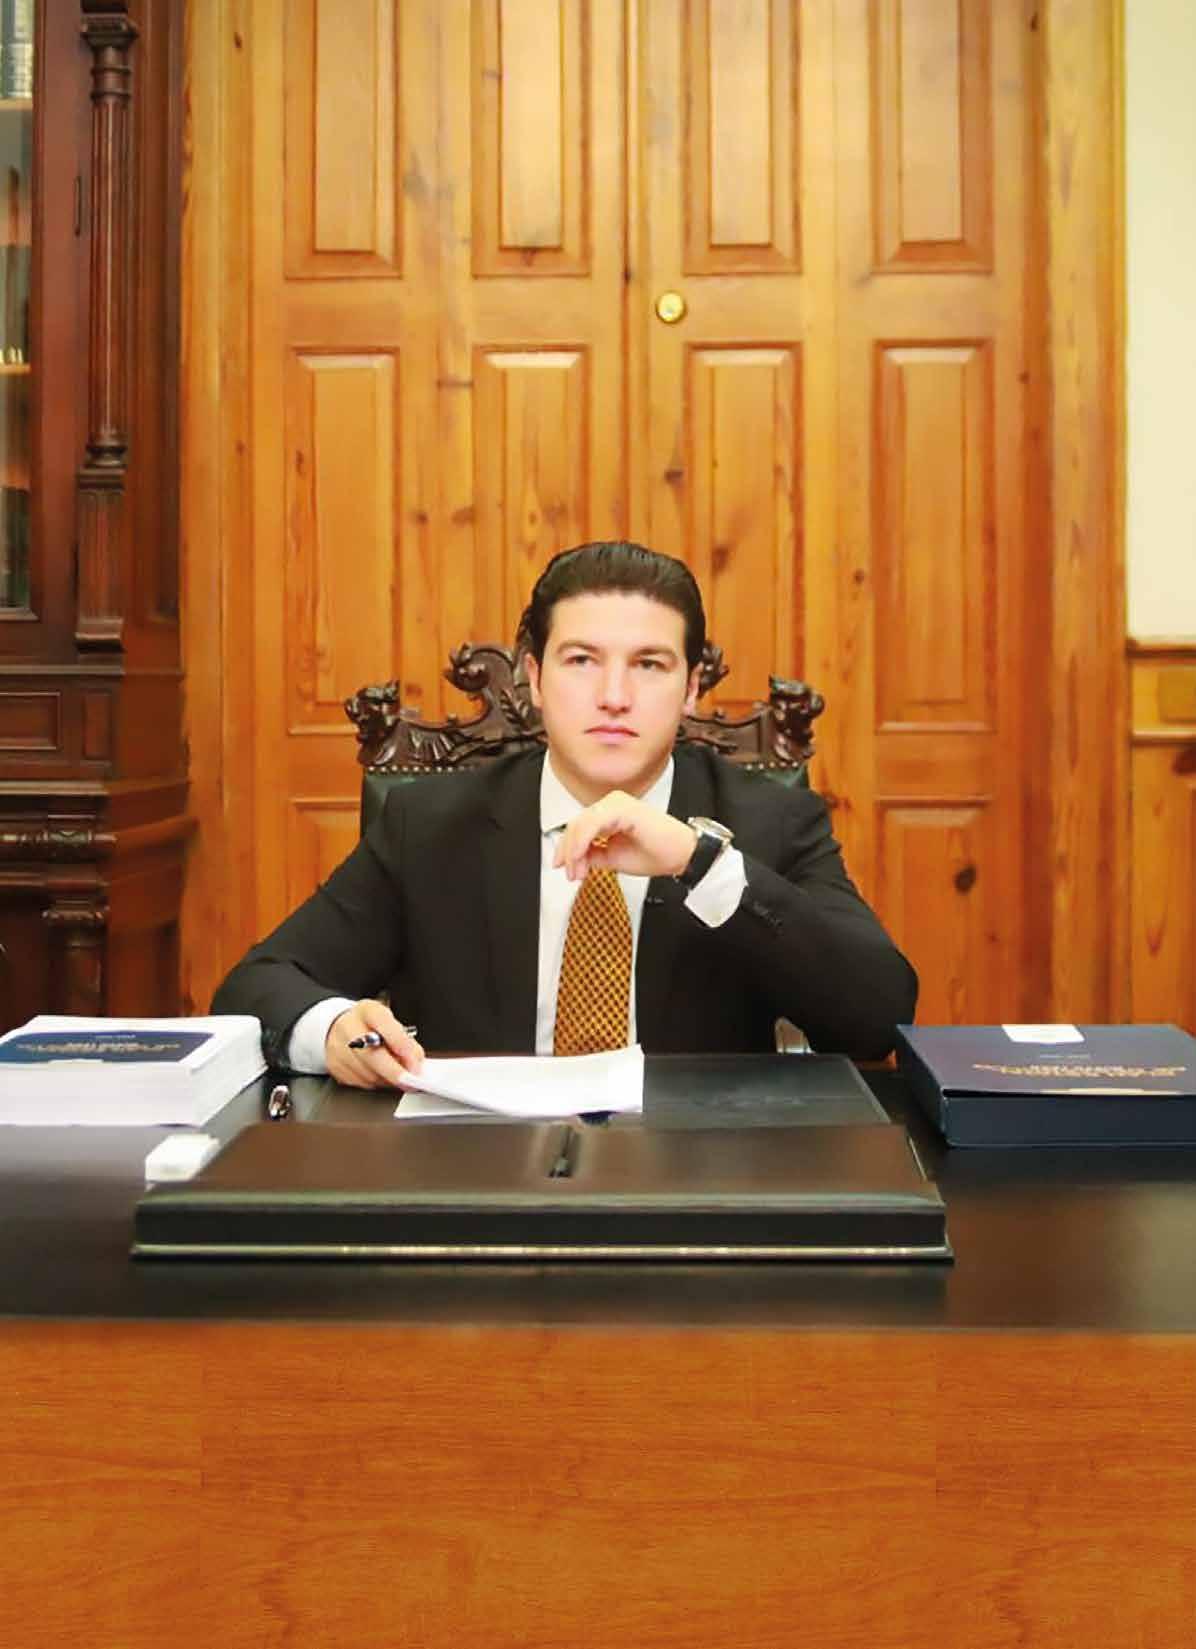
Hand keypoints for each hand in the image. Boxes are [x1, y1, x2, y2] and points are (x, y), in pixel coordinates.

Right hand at [325, 999, 424, 1088]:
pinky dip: (375, 1083)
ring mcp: (338, 1048)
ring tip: (396, 1075)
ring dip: (387, 1080)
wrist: (338, 1028)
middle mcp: (349, 1027)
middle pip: (372, 1055)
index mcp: (367, 1010)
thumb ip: (405, 1040)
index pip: (383, 1023)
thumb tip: (416, 1063)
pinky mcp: (334, 1066)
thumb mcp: (390, 1022)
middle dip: (395, 1072)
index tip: (414, 1062)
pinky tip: (380, 1075)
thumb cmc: (370, 1026)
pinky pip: (360, 1083)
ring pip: (367, 1074)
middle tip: (411, 1081)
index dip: (400, 1044)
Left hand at [554, 791, 696, 880]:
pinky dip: (583, 842)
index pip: (578, 826)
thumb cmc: (655, 853)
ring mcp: (617, 803)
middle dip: (568, 852)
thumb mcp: (613, 858)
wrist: (682, 855)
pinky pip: (593, 824)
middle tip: (571, 874)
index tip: (565, 869)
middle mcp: (612, 803)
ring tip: (577, 871)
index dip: (567, 849)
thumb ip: (592, 855)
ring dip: (574, 850)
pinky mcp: (622, 808)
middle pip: (576, 824)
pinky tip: (581, 858)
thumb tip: (574, 860)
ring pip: (581, 824)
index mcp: (609, 812)